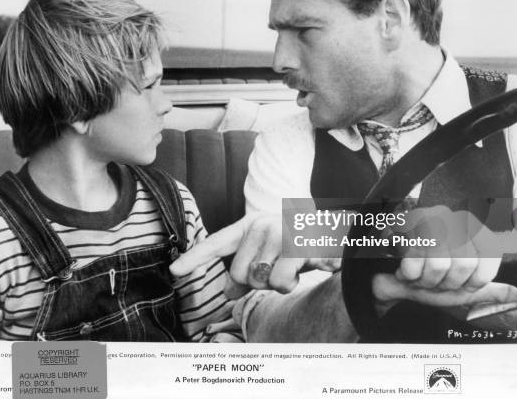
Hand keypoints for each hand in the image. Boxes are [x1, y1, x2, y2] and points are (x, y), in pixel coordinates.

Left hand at [170, 213, 340, 297]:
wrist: (343, 230)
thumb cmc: (304, 244)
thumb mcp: (272, 253)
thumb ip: (248, 267)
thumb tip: (229, 291)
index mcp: (251, 225)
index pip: (217, 243)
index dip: (194, 258)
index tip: (173, 270)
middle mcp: (261, 225)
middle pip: (238, 274)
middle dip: (256, 282)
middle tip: (278, 269)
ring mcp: (279, 232)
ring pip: (259, 280)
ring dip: (276, 284)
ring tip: (292, 267)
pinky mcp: (297, 245)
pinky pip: (279, 282)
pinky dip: (291, 284)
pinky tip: (304, 268)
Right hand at [373, 205, 516, 309]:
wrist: (388, 279)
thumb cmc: (425, 280)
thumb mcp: (461, 291)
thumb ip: (489, 292)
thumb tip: (516, 294)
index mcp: (471, 231)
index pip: (489, 255)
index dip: (474, 279)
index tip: (459, 284)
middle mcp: (452, 218)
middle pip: (463, 261)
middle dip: (446, 282)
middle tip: (434, 281)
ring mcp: (427, 218)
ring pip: (438, 263)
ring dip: (425, 280)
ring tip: (418, 275)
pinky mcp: (401, 226)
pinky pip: (413, 261)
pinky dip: (408, 274)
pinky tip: (404, 268)